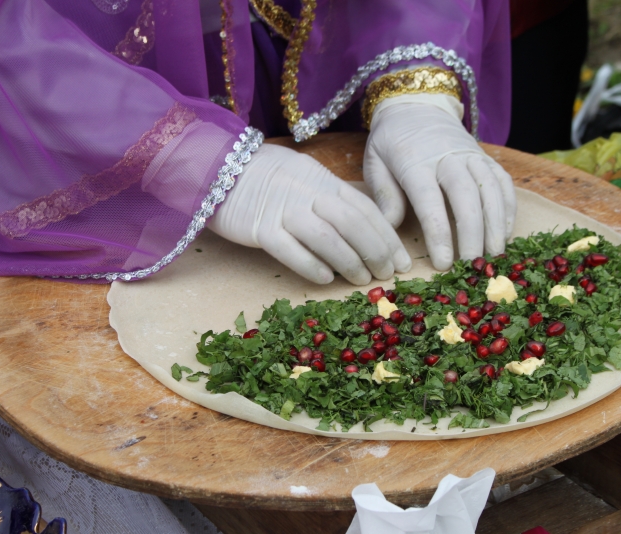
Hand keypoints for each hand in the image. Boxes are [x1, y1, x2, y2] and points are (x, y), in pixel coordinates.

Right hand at [208, 144, 411, 284]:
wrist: (218, 165)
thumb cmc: (266, 175)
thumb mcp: (306, 175)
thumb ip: (333, 197)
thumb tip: (365, 227)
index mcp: (324, 180)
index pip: (366, 209)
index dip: (388, 237)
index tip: (401, 260)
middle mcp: (308, 193)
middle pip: (352, 223)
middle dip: (376, 252)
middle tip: (386, 275)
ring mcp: (283, 210)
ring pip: (326, 238)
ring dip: (349, 262)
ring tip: (361, 281)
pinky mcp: (259, 228)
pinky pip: (290, 250)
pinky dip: (311, 265)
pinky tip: (326, 279)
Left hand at [364, 95, 515, 269]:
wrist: (415, 104)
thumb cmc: (391, 142)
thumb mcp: (375, 163)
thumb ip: (383, 195)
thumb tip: (389, 228)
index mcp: (415, 161)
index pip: (430, 201)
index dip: (439, 233)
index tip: (444, 262)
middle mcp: (448, 157)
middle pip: (466, 197)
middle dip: (472, 234)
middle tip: (473, 265)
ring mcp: (471, 155)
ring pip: (490, 190)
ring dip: (495, 225)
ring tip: (494, 256)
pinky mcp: (486, 157)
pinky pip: (503, 183)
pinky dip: (507, 209)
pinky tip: (505, 234)